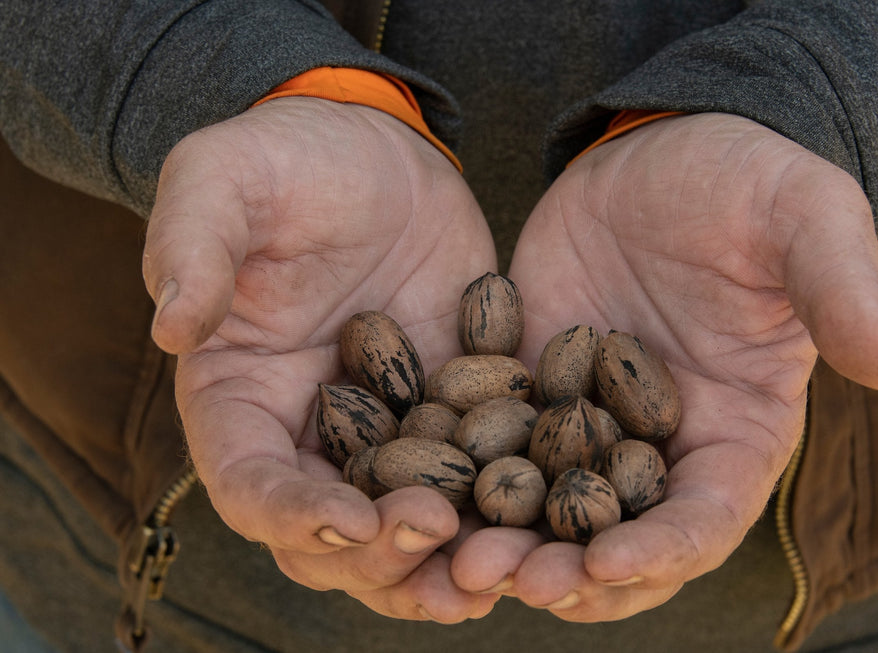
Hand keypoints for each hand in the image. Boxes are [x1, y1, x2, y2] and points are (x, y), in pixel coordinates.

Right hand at [142, 97, 497, 620]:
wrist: (374, 149)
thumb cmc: (283, 161)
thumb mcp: (222, 180)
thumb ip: (192, 246)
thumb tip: (173, 326)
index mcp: (239, 397)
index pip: (248, 482)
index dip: (288, 515)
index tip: (343, 521)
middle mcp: (308, 431)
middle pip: (329, 531)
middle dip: (377, 552)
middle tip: (431, 535)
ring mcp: (386, 428)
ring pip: (402, 524)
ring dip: (439, 561)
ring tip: (488, 574)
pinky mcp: (452, 408)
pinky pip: (473, 473)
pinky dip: (498, 510)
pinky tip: (538, 528)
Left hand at [450, 112, 877, 618]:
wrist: (662, 150)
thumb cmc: (748, 182)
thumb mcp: (804, 219)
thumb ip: (839, 290)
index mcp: (734, 428)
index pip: (706, 515)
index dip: (663, 549)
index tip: (610, 565)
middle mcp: (657, 442)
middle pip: (617, 533)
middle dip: (572, 571)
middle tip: (519, 583)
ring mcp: (585, 418)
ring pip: (545, 506)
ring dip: (507, 542)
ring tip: (461, 559)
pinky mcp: (526, 382)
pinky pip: (490, 440)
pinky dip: (461, 475)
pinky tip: (417, 491)